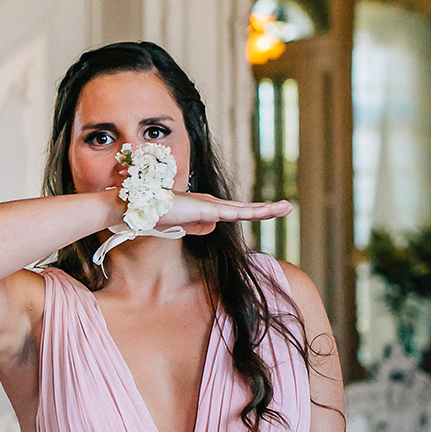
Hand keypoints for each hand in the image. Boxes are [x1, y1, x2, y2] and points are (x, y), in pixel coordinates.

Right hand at [156, 193, 292, 236]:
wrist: (142, 209)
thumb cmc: (157, 215)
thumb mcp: (182, 225)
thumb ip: (198, 226)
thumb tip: (213, 227)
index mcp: (206, 208)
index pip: (235, 212)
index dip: (253, 212)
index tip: (270, 211)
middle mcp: (211, 204)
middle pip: (244, 209)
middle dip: (267, 208)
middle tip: (288, 206)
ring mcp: (210, 206)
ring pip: (244, 210)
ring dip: (267, 209)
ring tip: (287, 207)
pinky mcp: (207, 209)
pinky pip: (235, 213)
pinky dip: (253, 212)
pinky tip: (268, 211)